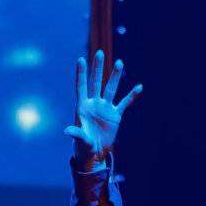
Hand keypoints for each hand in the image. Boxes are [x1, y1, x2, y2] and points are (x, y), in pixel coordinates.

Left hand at [65, 50, 141, 168]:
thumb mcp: (80, 139)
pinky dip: (131, 96)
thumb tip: (67, 130)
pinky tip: (139, 87)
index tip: (80, 59)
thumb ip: (76, 133)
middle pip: (96, 82)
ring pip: (111, 89)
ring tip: (120, 62)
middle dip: (98, 68)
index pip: (81, 86)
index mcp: (82, 107)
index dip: (81, 73)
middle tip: (100, 53)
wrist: (94, 153)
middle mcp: (94, 104)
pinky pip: (125, 103)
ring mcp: (105, 108)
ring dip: (115, 76)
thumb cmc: (83, 146)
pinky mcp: (115, 115)